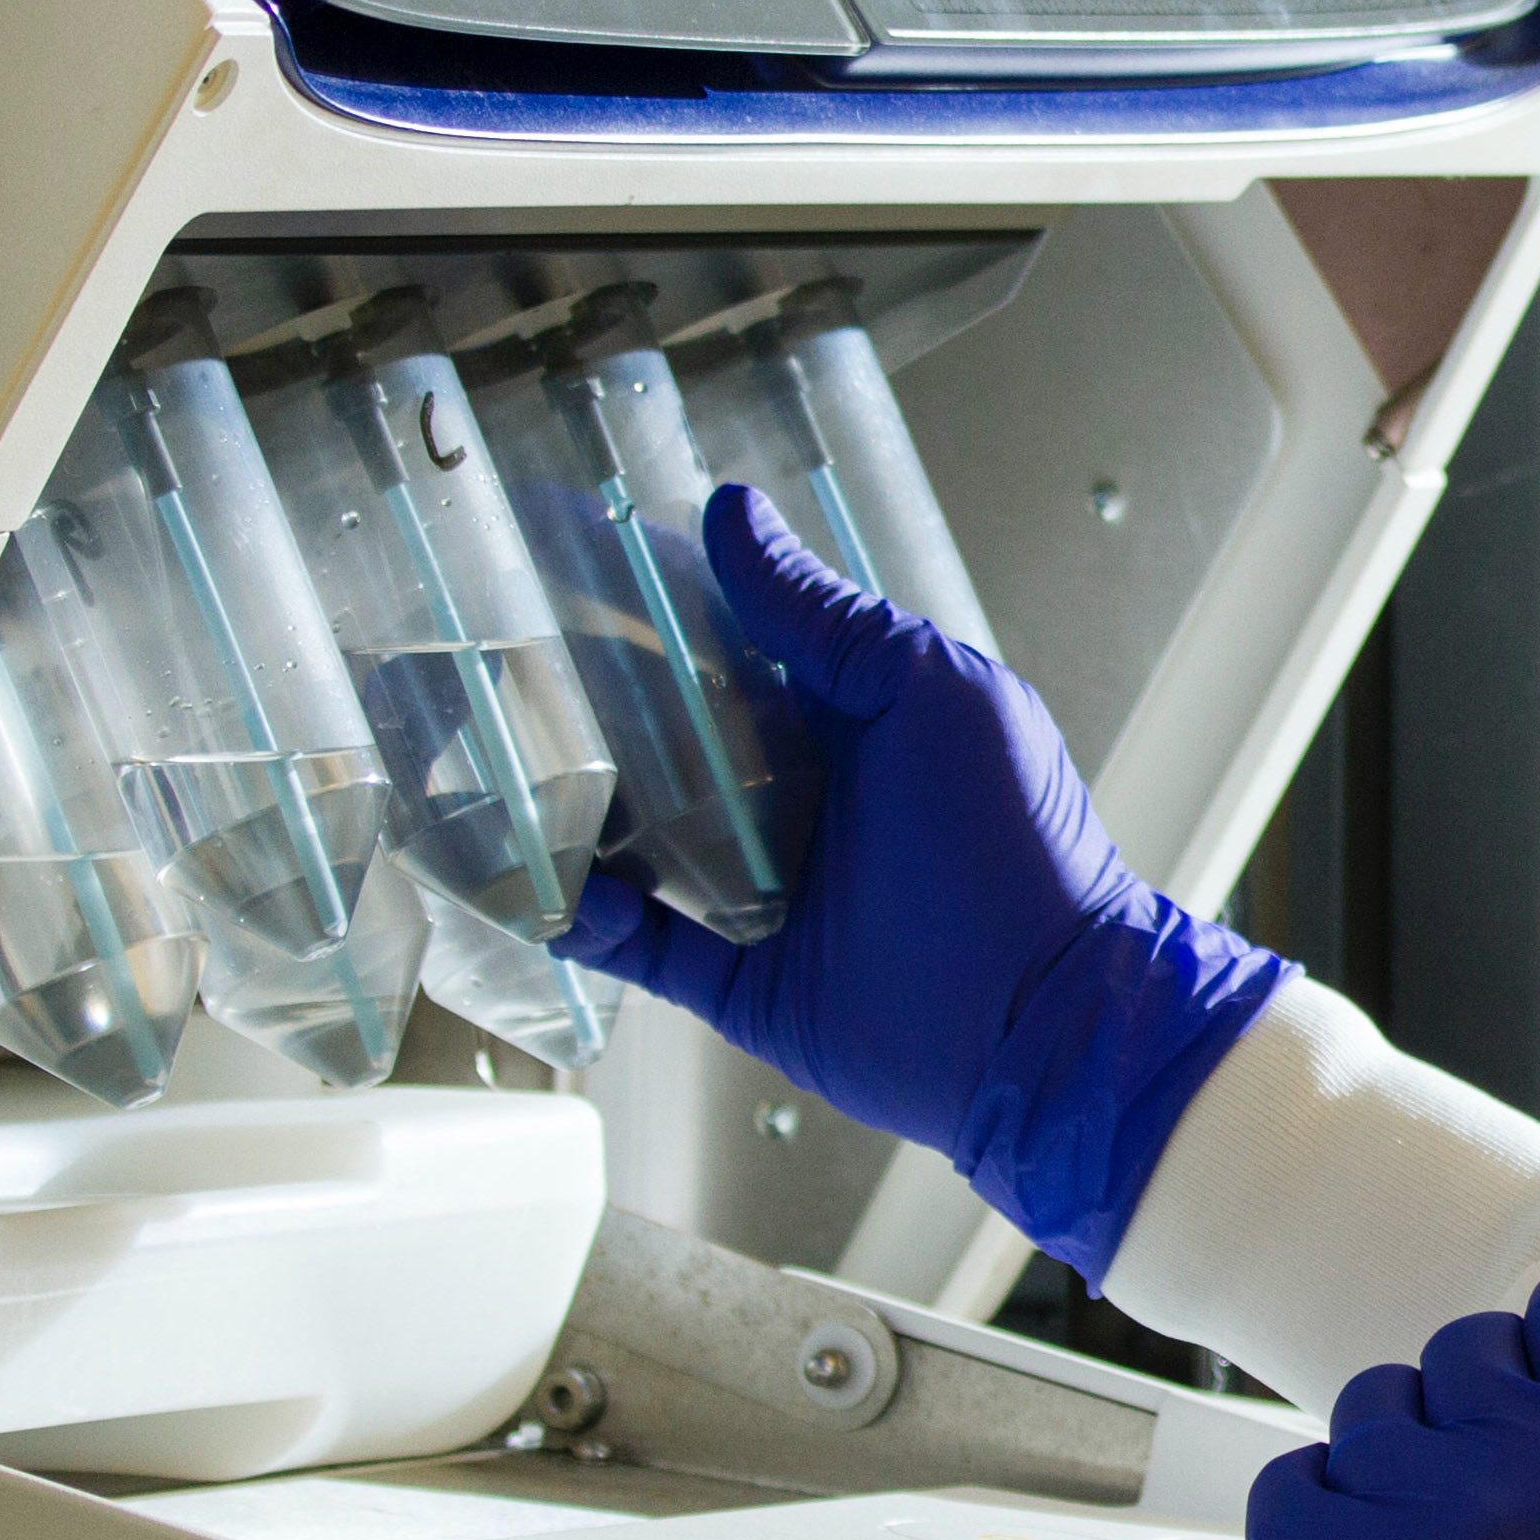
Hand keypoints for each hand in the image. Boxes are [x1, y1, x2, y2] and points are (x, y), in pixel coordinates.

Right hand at [549, 484, 1284, 1277]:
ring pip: (646, 839)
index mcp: (853, 720)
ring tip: (498, 774)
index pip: (734, 645)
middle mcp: (808, 799)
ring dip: (577, 812)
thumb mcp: (929, 694)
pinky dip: (592, 920)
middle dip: (590, 708)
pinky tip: (555, 888)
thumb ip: (827, 618)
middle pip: (674, 740)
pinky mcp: (749, 981)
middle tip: (496, 667)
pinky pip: (647, 947)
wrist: (1043, 1023)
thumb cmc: (1015, 845)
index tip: (567, 557)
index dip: (654, 605)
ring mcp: (774, 891)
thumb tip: (735, 517)